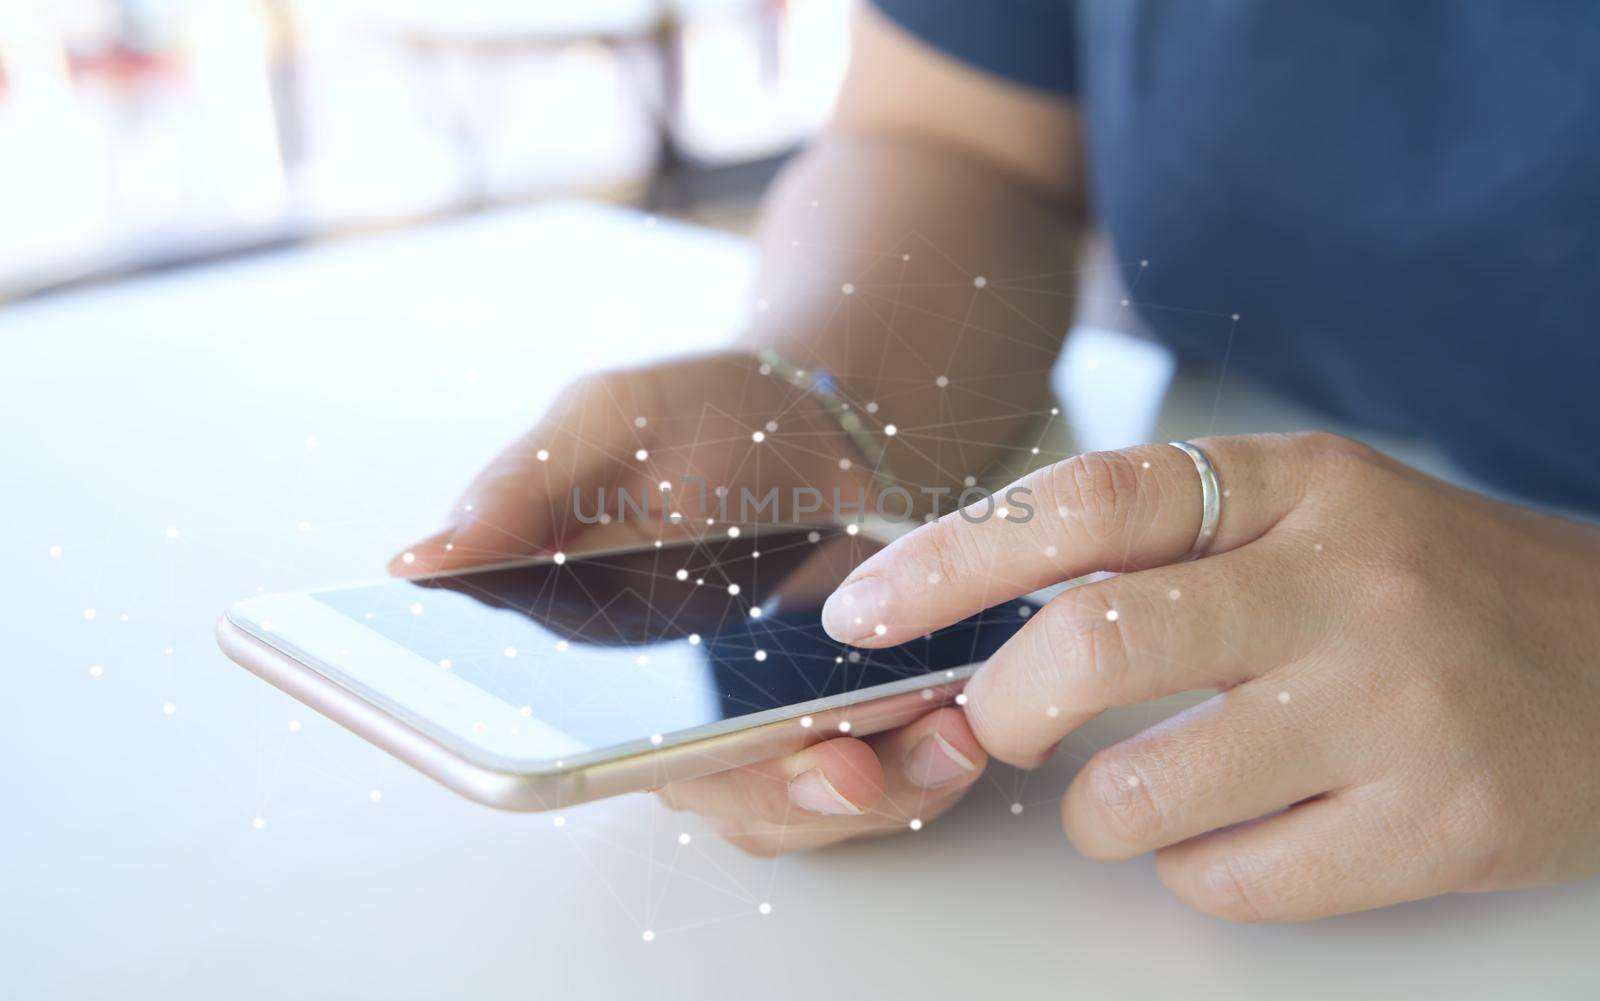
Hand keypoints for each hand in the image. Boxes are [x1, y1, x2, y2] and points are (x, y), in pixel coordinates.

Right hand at [390, 349, 990, 851]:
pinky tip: (960, 721)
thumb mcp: (605, 420)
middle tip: (854, 762)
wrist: (815, 415)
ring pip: (805, 806)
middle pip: (721, 799)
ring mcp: (758, 723)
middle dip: (794, 792)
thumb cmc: (697, 415)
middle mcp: (670, 713)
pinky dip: (921, 762)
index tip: (710, 756)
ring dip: (880, 788)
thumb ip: (520, 488)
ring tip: (945, 735)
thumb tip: (413, 560)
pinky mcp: (839, 718)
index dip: (661, 770)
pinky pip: (875, 777)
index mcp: (594, 659)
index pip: (600, 752)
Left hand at [820, 432, 1599, 919]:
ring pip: (1144, 789)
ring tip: (1127, 795)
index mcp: (1302, 486)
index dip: (954, 560)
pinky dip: (1188, 870)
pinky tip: (1226, 835)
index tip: (869, 611)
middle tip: (995, 728)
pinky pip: (1231, 879)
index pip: (1088, 502)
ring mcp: (1396, 708)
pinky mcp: (1435, 827)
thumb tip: (988, 600)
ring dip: (1095, 811)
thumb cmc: (1438, 592)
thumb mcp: (1319, 518)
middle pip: (1096, 642)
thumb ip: (1173, 544)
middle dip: (1003, 705)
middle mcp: (1349, 582)